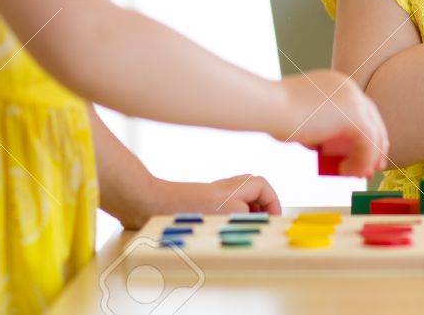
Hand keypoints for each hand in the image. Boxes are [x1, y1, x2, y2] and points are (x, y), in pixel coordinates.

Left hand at [129, 175, 282, 227]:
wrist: (151, 205)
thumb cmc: (190, 208)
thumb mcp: (230, 212)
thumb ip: (250, 215)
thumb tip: (265, 222)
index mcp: (235, 188)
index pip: (263, 187)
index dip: (273, 203)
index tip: (273, 221)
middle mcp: (224, 190)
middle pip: (252, 191)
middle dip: (260, 208)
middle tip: (259, 224)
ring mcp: (211, 198)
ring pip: (237, 203)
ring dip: (243, 216)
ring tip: (240, 232)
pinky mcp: (198, 207)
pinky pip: (221, 211)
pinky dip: (226, 222)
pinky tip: (219, 235)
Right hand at [274, 69, 389, 176]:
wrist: (269, 107)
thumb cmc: (276, 114)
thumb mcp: (305, 118)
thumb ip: (320, 128)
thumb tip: (326, 147)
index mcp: (338, 83)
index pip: (361, 110)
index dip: (364, 134)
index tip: (362, 154)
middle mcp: (349, 87)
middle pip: (373, 119)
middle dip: (374, 146)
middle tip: (370, 169)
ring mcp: (354, 99)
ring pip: (374, 133)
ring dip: (368, 158)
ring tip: (356, 174)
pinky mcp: (354, 115)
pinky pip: (368, 143)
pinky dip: (362, 161)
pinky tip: (346, 172)